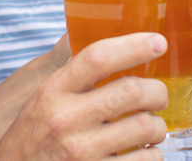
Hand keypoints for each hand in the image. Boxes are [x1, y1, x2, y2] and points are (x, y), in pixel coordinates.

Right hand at [0, 33, 168, 159]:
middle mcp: (66, 119)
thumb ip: (75, 76)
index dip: (133, 46)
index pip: (97, 58)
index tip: (158, 42)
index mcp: (53, 91)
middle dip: (157, 91)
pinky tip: (142, 150)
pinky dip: (153, 154)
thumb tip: (116, 48)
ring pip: (146, 127)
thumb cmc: (34, 135)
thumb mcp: (44, 98)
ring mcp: (82, 151)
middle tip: (158, 94)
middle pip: (131, 91)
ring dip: (157, 125)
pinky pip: (146, 160)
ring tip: (150, 126)